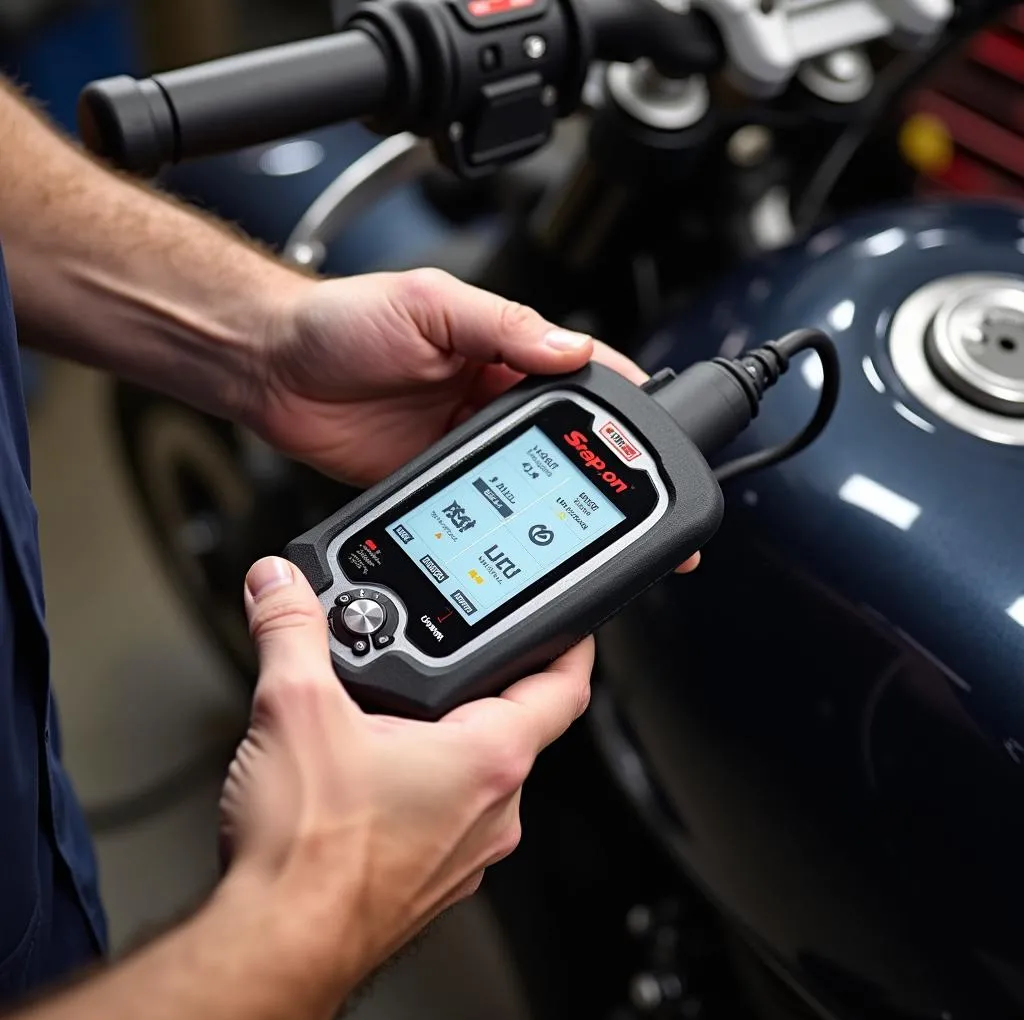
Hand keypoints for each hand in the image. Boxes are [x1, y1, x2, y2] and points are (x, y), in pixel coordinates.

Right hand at [219, 555, 595, 999]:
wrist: (277, 950)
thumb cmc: (310, 855)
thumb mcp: (295, 709)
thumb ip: (291, 631)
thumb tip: (280, 588)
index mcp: (489, 757)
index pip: (565, 684)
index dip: (572, 641)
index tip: (572, 622)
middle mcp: (493, 809)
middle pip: (514, 723)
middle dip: (475, 683)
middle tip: (441, 654)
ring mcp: (466, 851)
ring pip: (473, 772)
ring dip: (441, 737)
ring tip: (388, 712)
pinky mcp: (431, 878)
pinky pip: (443, 814)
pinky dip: (418, 784)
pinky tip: (366, 778)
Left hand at [255, 268, 698, 573]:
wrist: (271, 368)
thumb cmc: (340, 320)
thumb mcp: (430, 304)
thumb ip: (504, 327)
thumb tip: (571, 351)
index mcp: (501, 346)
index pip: (581, 375)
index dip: (622, 407)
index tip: (659, 438)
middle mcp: (489, 395)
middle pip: (565, 437)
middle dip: (605, 469)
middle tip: (641, 505)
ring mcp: (463, 441)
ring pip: (528, 476)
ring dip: (557, 500)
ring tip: (590, 527)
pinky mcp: (434, 478)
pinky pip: (480, 504)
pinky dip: (502, 520)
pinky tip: (520, 535)